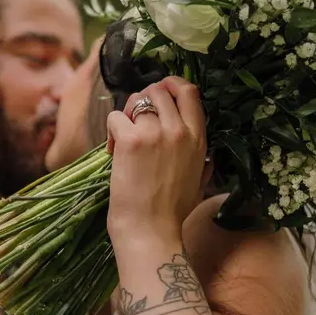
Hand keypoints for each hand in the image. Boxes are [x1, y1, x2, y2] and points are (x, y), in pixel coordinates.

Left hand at [106, 76, 206, 250]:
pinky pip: (115, 117)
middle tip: (134, 120)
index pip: (189, 91)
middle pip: (159, 89)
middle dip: (143, 98)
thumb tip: (204, 153)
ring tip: (123, 137)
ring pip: (136, 100)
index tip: (159, 93)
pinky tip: (113, 152)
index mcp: (199, 138)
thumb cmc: (172, 212)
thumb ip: (203, 160)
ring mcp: (155, 133)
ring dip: (125, 114)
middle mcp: (180, 130)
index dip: (171, 85)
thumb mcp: (200, 181)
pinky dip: (111, 132)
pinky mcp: (131, 139)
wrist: (151, 230)